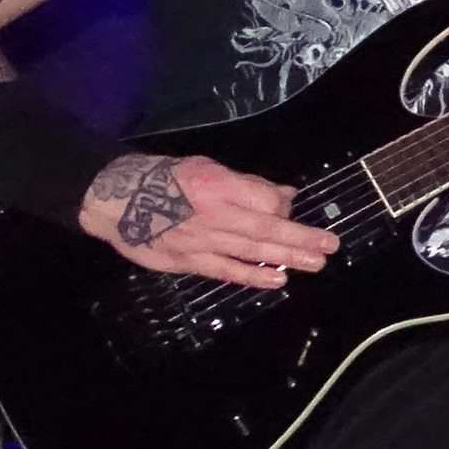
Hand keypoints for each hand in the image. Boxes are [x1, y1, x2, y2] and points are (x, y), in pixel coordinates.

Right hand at [79, 154, 334, 287]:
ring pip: (250, 251)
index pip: (263, 199)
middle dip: (300, 238)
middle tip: (330, 246)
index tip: (294, 208)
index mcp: (216, 185)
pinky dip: (252, 276)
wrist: (117, 201)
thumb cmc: (167, 179)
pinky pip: (225, 270)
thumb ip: (246, 184)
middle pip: (264, 228)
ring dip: (287, 258)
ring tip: (317, 264)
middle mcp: (212, 215)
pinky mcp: (187, 262)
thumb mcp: (206, 168)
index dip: (283, 206)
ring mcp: (200, 241)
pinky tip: (278, 280)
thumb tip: (286, 194)